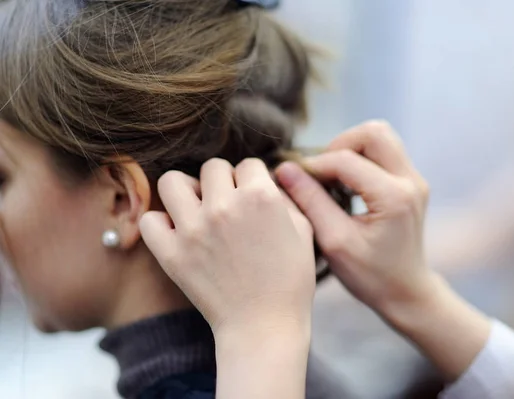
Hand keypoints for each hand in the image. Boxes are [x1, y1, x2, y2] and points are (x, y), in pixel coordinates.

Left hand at [140, 158, 315, 337]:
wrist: (264, 325)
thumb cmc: (290, 281)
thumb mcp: (303, 230)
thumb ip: (285, 197)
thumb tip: (267, 179)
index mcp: (261, 196)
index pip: (248, 164)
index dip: (253, 179)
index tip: (252, 197)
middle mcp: (225, 206)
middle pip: (213, 167)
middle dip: (223, 181)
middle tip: (227, 204)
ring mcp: (194, 229)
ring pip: (173, 181)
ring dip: (187, 190)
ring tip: (198, 209)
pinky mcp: (171, 253)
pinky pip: (150, 219)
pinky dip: (161, 223)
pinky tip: (179, 232)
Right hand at [277, 121, 432, 311]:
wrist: (406, 292)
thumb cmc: (370, 276)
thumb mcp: (334, 242)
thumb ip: (310, 201)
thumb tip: (284, 169)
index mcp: (394, 197)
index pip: (345, 161)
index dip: (313, 166)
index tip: (292, 178)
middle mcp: (411, 181)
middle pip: (373, 132)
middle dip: (339, 145)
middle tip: (320, 172)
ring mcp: (415, 180)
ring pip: (380, 137)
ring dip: (351, 148)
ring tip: (331, 176)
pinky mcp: (412, 182)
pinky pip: (384, 152)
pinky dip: (360, 158)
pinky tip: (345, 183)